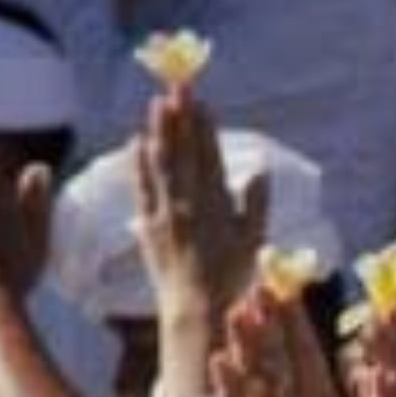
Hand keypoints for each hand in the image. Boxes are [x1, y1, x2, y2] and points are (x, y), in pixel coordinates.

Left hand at [132, 90, 268, 328]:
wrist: (197, 311)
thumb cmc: (233, 281)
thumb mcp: (254, 243)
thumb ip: (255, 205)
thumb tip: (258, 170)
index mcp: (217, 206)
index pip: (210, 157)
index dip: (205, 128)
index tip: (202, 101)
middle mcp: (189, 205)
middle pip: (184, 152)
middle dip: (181, 117)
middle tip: (177, 85)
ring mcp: (165, 214)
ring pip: (161, 164)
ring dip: (159, 131)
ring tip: (157, 103)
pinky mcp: (148, 226)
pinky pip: (141, 188)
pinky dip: (138, 164)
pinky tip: (136, 142)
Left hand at [210, 286, 366, 396]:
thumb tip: (365, 365)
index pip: (304, 351)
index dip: (294, 319)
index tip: (288, 291)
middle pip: (272, 353)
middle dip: (264, 317)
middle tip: (256, 286)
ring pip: (248, 371)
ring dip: (241, 338)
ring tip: (235, 308)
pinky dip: (224, 379)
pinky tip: (219, 357)